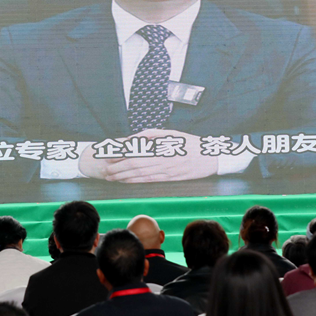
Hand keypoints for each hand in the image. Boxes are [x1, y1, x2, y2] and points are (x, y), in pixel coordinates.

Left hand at [83, 129, 218, 182]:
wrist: (210, 157)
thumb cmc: (190, 143)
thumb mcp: (170, 133)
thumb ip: (150, 135)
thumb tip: (133, 139)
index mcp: (161, 148)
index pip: (135, 154)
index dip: (120, 157)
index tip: (109, 156)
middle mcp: (162, 162)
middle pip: (134, 167)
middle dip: (118, 169)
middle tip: (106, 170)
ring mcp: (165, 172)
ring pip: (139, 176)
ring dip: (123, 177)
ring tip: (112, 177)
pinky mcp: (168, 179)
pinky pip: (149, 181)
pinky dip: (135, 181)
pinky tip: (127, 181)